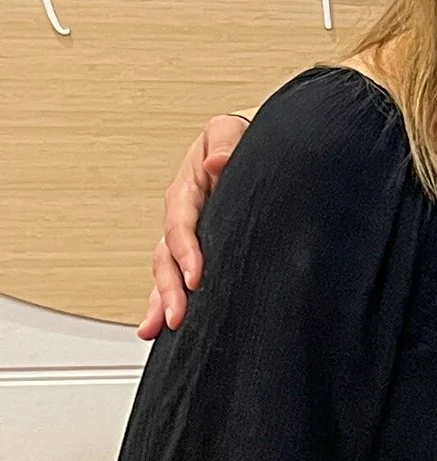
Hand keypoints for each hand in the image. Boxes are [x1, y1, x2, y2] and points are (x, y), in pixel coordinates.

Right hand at [139, 113, 248, 339]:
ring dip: (160, 301)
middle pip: (166, 256)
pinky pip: (179, 278)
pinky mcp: (198, 252)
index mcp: (187, 190)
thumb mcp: (231, 131)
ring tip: (157, 328)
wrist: (255, 149)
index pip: (181, 224)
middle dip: (168, 288)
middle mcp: (183, 218)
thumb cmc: (242, 141)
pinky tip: (165, 328)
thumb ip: (225, 142)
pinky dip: (169, 302)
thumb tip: (217, 164)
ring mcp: (188, 238)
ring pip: (167, 273)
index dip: (186, 251)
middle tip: (175, 316)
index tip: (197, 276)